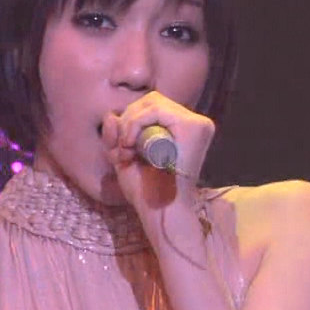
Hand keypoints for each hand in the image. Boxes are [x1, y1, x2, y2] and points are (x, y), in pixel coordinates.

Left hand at [100, 92, 215, 217]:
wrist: (161, 210)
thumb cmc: (145, 190)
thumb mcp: (124, 158)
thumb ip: (116, 137)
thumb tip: (111, 115)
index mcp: (183, 128)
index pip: (152, 106)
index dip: (130, 119)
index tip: (121, 147)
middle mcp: (195, 123)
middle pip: (152, 99)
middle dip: (129, 119)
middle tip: (123, 148)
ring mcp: (198, 124)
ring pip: (153, 102)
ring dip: (131, 124)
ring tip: (128, 150)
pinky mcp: (195, 127)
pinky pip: (157, 110)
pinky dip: (136, 123)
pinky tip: (131, 144)